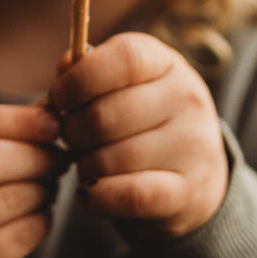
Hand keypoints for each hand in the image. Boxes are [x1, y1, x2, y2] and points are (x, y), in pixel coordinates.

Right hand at [0, 104, 66, 257]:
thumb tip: (52, 110)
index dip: (15, 120)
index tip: (52, 122)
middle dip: (33, 156)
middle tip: (58, 158)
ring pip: (2, 201)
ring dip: (40, 189)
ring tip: (50, 184)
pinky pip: (12, 240)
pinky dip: (38, 222)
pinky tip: (41, 213)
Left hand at [48, 33, 228, 238]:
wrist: (198, 173)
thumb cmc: (141, 119)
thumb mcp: (122, 85)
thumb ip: (86, 73)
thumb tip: (64, 70)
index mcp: (166, 63)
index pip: (124, 59)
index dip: (79, 78)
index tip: (58, 98)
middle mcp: (186, 99)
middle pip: (104, 116)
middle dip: (72, 131)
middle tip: (71, 138)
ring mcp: (192, 146)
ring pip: (108, 159)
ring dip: (84, 167)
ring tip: (87, 165)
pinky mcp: (189, 191)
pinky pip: (126, 196)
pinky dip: (96, 197)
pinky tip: (90, 193)